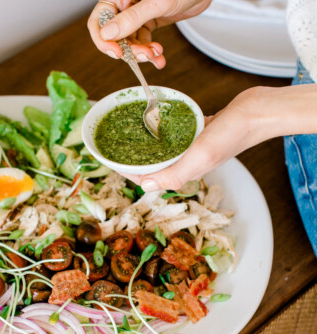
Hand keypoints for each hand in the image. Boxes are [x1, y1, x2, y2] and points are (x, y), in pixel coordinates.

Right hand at [88, 0, 211, 68]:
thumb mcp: (156, 3)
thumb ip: (132, 19)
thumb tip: (107, 34)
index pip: (99, 20)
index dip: (104, 40)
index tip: (117, 53)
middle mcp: (124, 5)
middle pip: (115, 35)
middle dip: (130, 50)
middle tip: (145, 56)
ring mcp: (136, 14)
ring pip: (130, 42)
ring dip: (142, 53)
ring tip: (156, 55)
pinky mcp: (148, 21)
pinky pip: (143, 41)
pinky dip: (151, 52)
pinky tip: (159, 58)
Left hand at [121, 84, 316, 191]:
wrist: (256, 112)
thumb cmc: (232, 134)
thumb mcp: (200, 156)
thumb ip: (174, 174)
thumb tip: (145, 186)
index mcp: (184, 172)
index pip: (149, 178)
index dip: (127, 172)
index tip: (110, 161)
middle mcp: (186, 163)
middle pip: (152, 166)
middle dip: (132, 161)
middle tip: (115, 149)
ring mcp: (191, 149)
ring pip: (161, 152)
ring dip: (144, 148)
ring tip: (127, 137)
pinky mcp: (196, 135)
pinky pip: (173, 137)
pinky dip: (160, 134)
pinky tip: (152, 124)